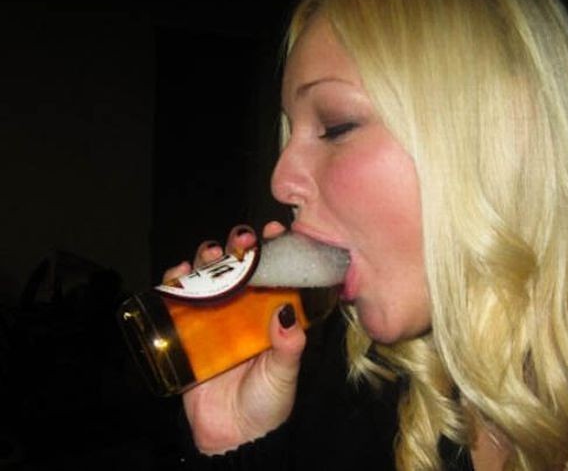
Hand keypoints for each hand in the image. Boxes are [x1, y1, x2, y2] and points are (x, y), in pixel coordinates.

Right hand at [165, 222, 305, 453]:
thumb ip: (288, 347)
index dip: (276, 250)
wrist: (232, 438)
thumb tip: (287, 315)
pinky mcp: (189, 332)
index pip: (276, 274)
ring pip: (210, 278)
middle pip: (240, 269)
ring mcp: (216, 320)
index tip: (276, 232)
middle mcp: (245, 312)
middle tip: (242, 241)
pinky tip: (181, 272)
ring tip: (211, 254)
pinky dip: (177, 281)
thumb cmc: (267, 405)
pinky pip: (179, 300)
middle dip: (239, 248)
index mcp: (272, 316)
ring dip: (209, 259)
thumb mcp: (283, 373)